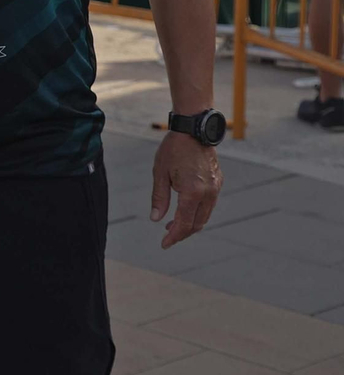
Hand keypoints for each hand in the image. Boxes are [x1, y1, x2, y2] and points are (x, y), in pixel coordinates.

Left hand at [151, 132, 221, 247]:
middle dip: (181, 233)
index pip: (183, 223)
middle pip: (196, 224)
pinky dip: (197, 213)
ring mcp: (215, 188)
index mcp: (192, 192)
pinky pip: (209, 205)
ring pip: (205, 216)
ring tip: (172, 225)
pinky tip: (185, 210)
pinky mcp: (218, 183)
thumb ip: (159, 198)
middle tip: (167, 237)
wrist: (194, 129)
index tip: (164, 244)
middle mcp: (208, 193)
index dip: (173, 236)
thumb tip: (156, 219)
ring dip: (190, 224)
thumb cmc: (173, 149)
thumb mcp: (160, 173)